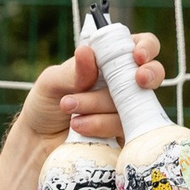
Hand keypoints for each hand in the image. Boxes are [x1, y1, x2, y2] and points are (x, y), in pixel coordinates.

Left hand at [22, 31, 165, 141]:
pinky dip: (101, 125)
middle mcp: (123, 84)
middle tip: (137, 79)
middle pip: (153, 74)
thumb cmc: (46, 106)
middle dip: (148, 75)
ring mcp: (127, 111)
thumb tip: (87, 52)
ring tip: (70, 107)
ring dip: (99, 104)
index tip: (138, 56)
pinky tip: (79, 126)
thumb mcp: (52, 82)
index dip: (146, 47)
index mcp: (109, 62)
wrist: (36, 144)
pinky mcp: (124, 135)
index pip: (141, 46)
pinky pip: (125, 127)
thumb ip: (73, 70)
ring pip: (133, 103)